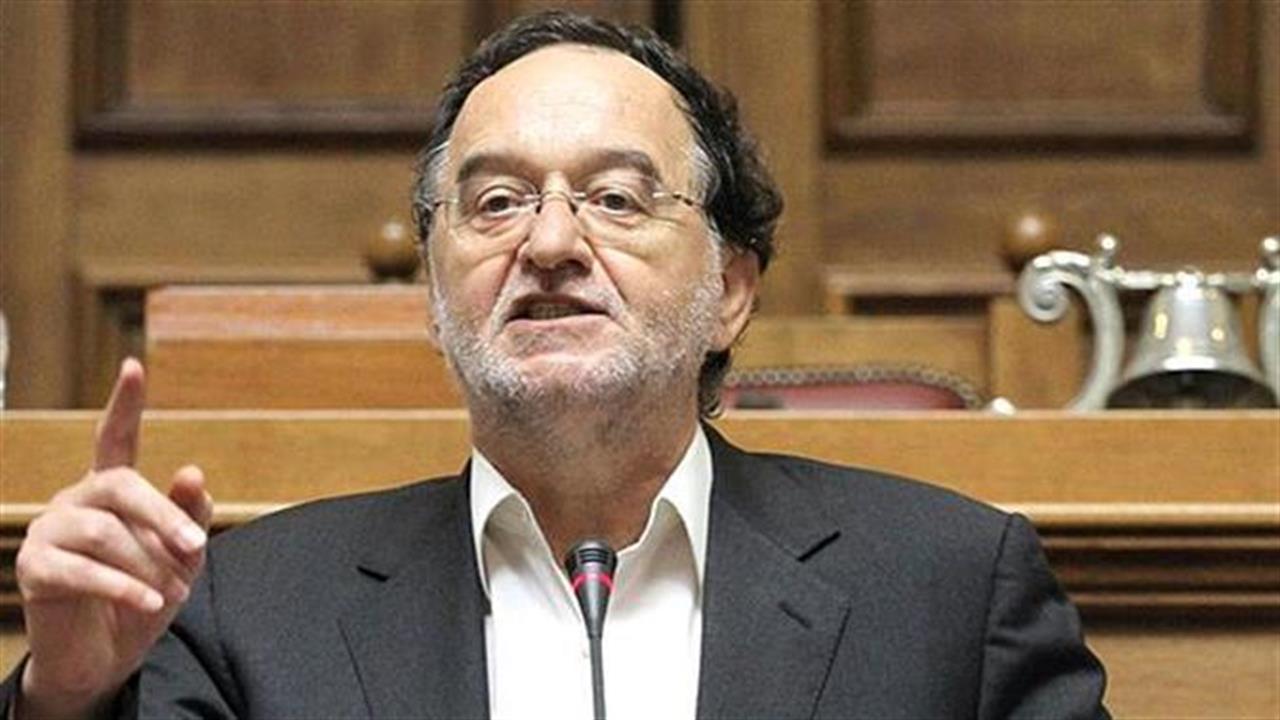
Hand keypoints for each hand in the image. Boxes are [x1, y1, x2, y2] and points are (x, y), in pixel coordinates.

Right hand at [14, 359, 212, 718]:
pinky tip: (150, 604)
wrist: (104, 658)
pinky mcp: (35, 569)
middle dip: (163, 516)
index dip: (125, 404)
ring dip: (146, 564)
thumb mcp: (179, 558)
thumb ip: (189, 516)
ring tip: (172, 593)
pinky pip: (82, 571)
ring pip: (104, 532)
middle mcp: (75, 501)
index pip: (115, 439)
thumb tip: (192, 472)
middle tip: (195, 548)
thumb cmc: (144, 596)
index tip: (134, 367)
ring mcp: (49, 532)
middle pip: (120, 486)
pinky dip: (124, 589)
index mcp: (110, 491)